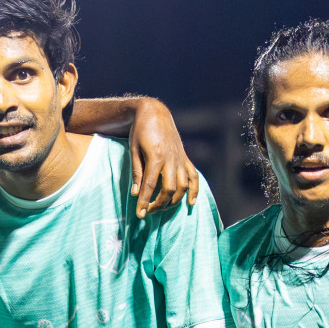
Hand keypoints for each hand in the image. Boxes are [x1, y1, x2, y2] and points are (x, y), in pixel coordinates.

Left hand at [130, 99, 197, 217]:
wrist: (155, 112)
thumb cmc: (140, 130)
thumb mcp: (133, 150)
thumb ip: (137, 172)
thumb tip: (136, 194)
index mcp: (156, 157)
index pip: (151, 186)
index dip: (145, 202)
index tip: (139, 215)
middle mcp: (172, 159)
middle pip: (169, 189)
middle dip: (159, 204)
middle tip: (148, 212)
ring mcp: (180, 159)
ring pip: (183, 186)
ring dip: (174, 200)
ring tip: (162, 208)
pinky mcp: (185, 158)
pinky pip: (193, 176)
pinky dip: (194, 190)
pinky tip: (190, 202)